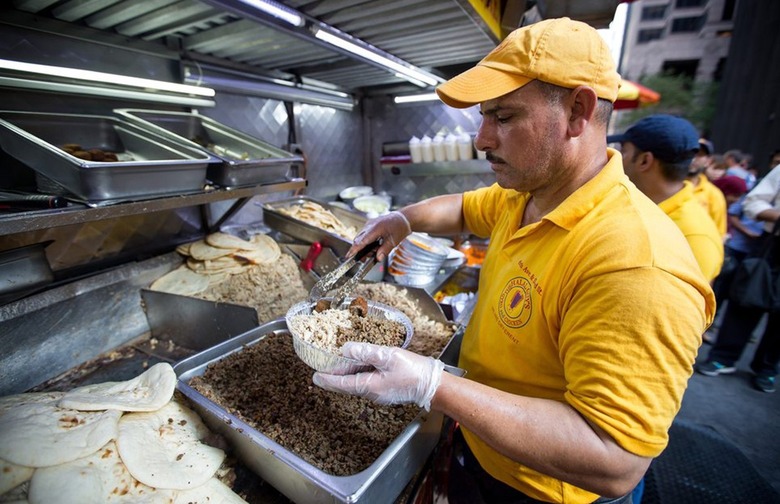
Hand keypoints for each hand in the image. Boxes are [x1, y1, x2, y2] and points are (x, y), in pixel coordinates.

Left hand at [312, 342, 444, 410]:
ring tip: (337, 366)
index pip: (342, 384)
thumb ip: (366, 352)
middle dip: (334, 377)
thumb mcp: (388, 356)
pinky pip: (366, 383)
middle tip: (321, 370)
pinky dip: (358, 375)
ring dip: (346, 376)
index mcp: (370, 386)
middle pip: (347, 385)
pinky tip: (359, 366)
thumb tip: (345, 349)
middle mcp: (372, 393)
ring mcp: (379, 393)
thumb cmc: (414, 371)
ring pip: (356, 384)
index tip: (315, 377)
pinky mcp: (386, 390)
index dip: (327, 379)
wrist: (433, 385)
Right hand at [348, 211, 410, 261]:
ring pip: (361, 237)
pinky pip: (364, 234)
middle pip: (358, 239)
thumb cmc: (400, 228)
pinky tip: (374, 246)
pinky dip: (366, 242)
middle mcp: (370, 224)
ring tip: (374, 252)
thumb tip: (377, 258)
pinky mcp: (370, 224)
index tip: (349, 255)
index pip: (362, 240)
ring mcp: (369, 224)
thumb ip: (384, 250)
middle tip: (364, 259)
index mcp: (376, 228)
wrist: (403, 218)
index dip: (355, 249)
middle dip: (359, 250)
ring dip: (364, 246)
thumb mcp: (394, 241)